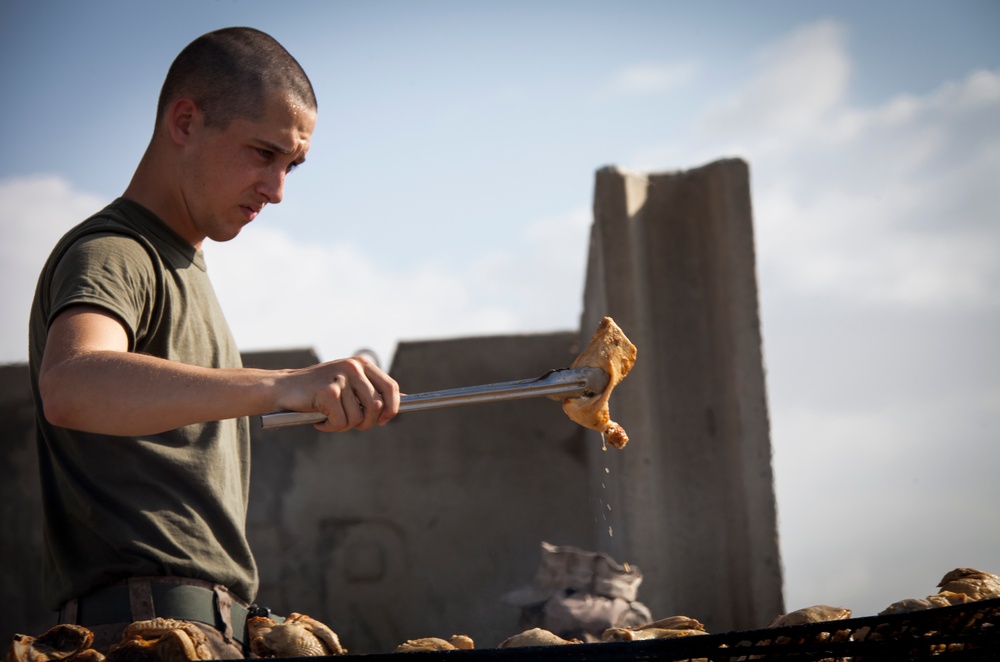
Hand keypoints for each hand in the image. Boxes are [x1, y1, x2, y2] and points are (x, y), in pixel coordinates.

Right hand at [276, 355, 399, 431]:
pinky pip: (341, 421)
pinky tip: (320, 420)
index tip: (384, 420)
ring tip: (329, 419)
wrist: (283, 388)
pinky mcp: (328, 392)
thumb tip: (403, 399)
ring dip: (343, 426)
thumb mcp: (348, 384)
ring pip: (357, 417)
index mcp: (361, 364)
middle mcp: (353, 367)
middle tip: (349, 424)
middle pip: (376, 406)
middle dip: (365, 422)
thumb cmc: (318, 390)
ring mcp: (340, 378)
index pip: (390, 387)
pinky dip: (330, 427)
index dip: (391, 407)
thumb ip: (371, 390)